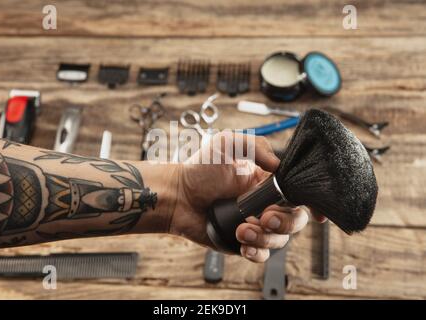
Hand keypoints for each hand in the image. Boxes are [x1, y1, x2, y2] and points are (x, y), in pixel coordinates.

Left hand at [169, 132, 312, 262]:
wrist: (177, 195)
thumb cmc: (200, 168)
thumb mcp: (228, 143)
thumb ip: (257, 147)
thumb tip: (279, 166)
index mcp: (267, 181)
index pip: (298, 193)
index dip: (312, 203)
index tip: (317, 213)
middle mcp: (265, 203)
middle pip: (295, 219)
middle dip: (286, 222)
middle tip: (266, 217)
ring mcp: (255, 224)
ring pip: (280, 239)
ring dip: (265, 237)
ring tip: (241, 228)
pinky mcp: (243, 241)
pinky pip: (261, 254)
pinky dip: (257, 252)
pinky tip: (243, 244)